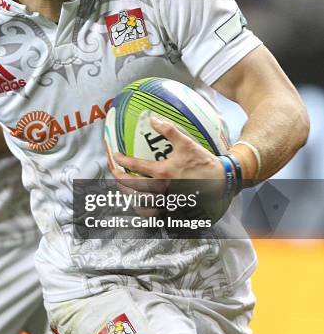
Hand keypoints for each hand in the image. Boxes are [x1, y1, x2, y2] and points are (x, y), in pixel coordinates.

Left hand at [110, 119, 228, 222]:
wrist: (220, 181)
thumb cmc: (203, 162)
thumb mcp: (186, 143)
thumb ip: (168, 130)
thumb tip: (153, 119)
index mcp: (163, 172)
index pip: (136, 166)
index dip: (123, 160)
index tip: (115, 157)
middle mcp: (162, 188)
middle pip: (133, 186)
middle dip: (120, 179)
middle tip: (115, 172)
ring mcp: (167, 200)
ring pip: (139, 202)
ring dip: (128, 194)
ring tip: (123, 187)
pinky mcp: (172, 209)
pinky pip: (152, 214)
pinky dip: (141, 209)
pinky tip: (138, 203)